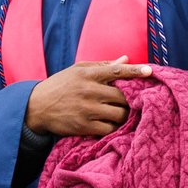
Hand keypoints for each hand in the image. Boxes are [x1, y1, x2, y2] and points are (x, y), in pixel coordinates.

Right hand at [25, 56, 149, 136]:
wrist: (36, 107)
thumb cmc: (61, 85)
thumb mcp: (78, 70)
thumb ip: (103, 66)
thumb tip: (126, 58)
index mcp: (88, 74)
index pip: (117, 70)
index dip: (135, 71)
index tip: (150, 71)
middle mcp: (88, 91)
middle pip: (122, 96)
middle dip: (131, 100)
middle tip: (134, 102)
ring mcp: (86, 110)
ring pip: (119, 114)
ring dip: (124, 115)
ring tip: (123, 113)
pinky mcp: (83, 126)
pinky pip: (109, 128)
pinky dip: (114, 127)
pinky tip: (113, 124)